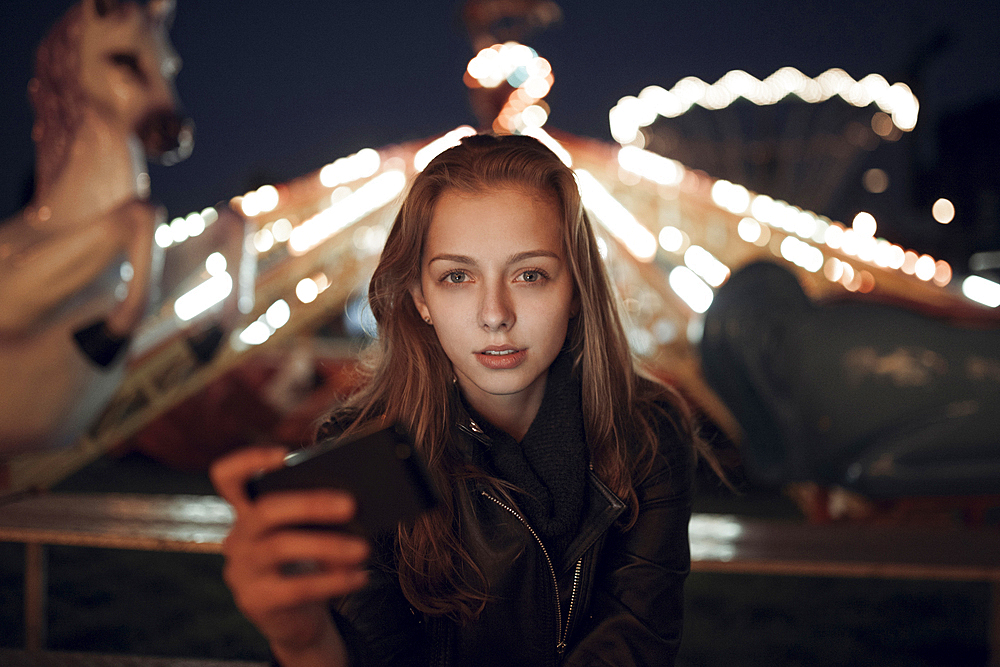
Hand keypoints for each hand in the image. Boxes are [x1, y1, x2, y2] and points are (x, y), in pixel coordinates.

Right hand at [211, 446, 370, 665]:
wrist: (296, 617)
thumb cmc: (306, 562)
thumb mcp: (308, 534)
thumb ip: (317, 516)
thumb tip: (353, 507)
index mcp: (248, 511)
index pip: (227, 477)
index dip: (248, 461)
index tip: (284, 455)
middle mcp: (238, 537)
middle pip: (265, 510)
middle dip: (309, 503)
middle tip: (351, 504)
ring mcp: (242, 570)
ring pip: (281, 547)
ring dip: (328, 545)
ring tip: (363, 548)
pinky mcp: (255, 601)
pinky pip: (296, 588)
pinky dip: (334, 581)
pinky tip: (360, 577)